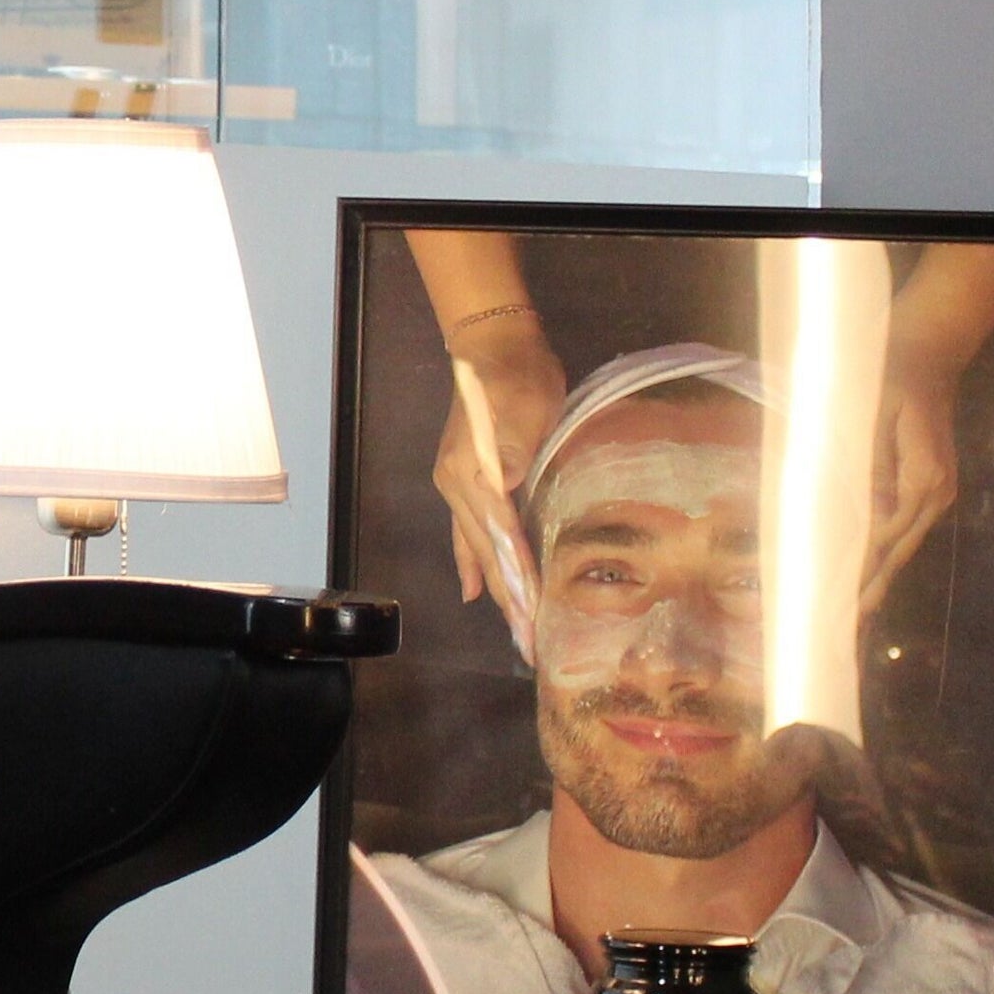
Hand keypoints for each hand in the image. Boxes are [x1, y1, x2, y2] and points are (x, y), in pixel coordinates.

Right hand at [432, 326, 562, 661]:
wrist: (494, 345)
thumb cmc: (518, 374)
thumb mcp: (524, 404)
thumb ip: (514, 443)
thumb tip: (510, 482)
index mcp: (473, 474)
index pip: (501, 539)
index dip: (519, 581)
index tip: (534, 620)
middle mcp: (459, 489)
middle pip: (486, 555)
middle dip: (511, 603)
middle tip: (531, 648)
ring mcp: (459, 488)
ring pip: (479, 550)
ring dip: (498, 592)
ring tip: (516, 632)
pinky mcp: (468, 483)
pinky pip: (468, 535)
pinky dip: (471, 565)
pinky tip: (474, 593)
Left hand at [864, 349, 961, 612]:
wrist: (928, 352)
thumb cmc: (890, 376)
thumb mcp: (872, 415)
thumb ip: (868, 466)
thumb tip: (859, 514)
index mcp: (923, 478)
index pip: (885, 534)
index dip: (860, 568)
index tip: (838, 598)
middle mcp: (936, 493)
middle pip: (897, 550)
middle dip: (871, 588)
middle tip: (846, 627)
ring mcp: (938, 492)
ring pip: (903, 544)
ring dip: (880, 578)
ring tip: (857, 616)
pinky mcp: (931, 487)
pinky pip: (905, 528)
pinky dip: (886, 554)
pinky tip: (872, 575)